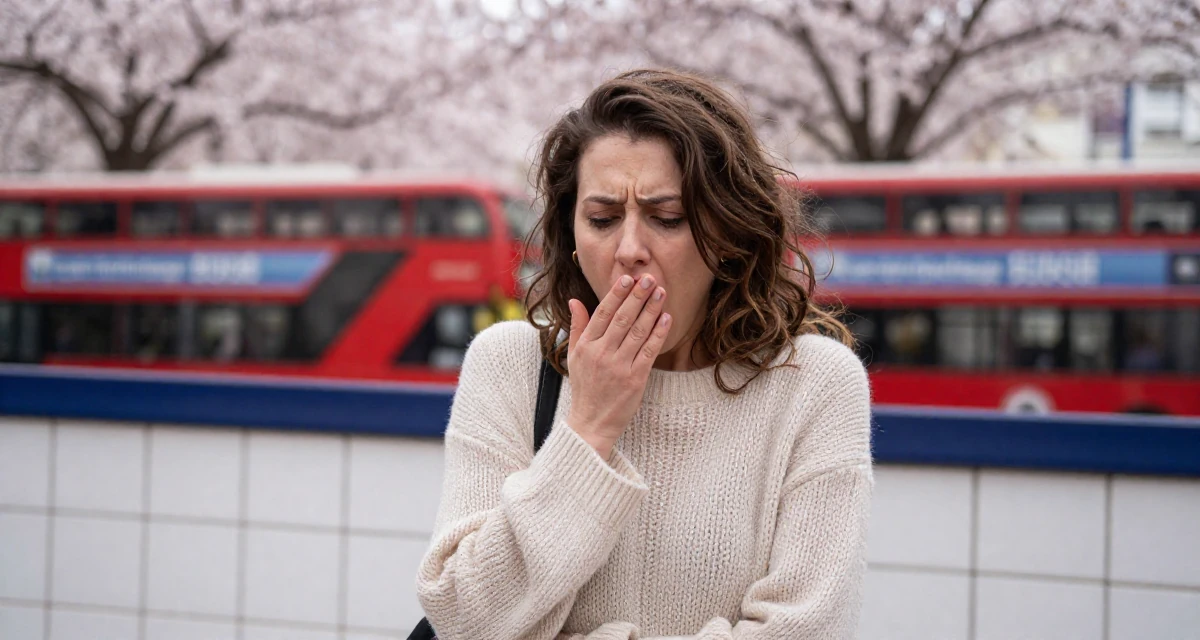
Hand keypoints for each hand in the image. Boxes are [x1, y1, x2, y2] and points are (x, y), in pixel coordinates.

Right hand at [566, 274, 671, 459]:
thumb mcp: (573, 357)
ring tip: (661, 292)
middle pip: (622, 319)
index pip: (602, 314)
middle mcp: (601, 354)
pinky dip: (658, 333)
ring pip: (638, 332)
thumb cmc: (584, 388)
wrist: (591, 424)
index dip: (616, 295)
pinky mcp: (635, 380)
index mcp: (586, 346)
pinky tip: (666, 318)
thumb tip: (574, 300)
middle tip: (649, 278)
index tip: (627, 279)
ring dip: (651, 310)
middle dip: (637, 297)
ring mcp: (619, 367)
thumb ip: (577, 327)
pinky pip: (649, 351)